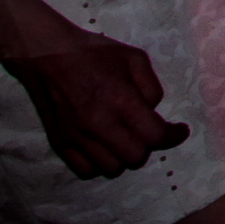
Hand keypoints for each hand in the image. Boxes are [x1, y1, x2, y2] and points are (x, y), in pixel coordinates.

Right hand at [0, 17, 183, 179]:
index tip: (178, 131)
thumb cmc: (93, 53)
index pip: (154, 136)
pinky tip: (103, 146)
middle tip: (147, 132)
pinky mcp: (60, 144)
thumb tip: (152, 111)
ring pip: (111, 168)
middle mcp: (99, 124)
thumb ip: (151, 87)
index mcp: (121, 100)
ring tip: (124, 139)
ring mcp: (77, 137)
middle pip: (135, 157)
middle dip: (148, 146)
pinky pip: (86, 170)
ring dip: (123, 156)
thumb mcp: (135, 58)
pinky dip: (99, 163)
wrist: (46, 56)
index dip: (173, 136)